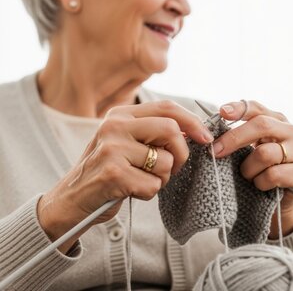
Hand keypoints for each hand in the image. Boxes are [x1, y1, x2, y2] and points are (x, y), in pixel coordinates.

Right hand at [37, 100, 212, 251]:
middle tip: (173, 168)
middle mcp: (114, 126)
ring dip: (162, 178)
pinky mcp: (113, 174)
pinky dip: (148, 193)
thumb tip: (196, 131)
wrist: (71, 200)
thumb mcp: (127, 143)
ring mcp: (112, 149)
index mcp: (120, 114)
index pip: (166, 108)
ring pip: (166, 161)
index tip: (205, 137)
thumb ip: (155, 133)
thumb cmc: (108, 172)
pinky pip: (153, 185)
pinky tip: (130, 191)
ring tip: (141, 179)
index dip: (192, 121)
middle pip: (171, 130)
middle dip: (181, 154)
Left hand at [213, 100, 292, 237]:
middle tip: (215, 151)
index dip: (239, 109)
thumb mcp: (249, 149)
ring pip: (264, 154)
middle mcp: (292, 131)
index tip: (222, 113)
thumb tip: (208, 129)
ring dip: (248, 169)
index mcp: (277, 120)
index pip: (256, 108)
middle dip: (234, 139)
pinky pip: (272, 175)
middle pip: (261, 126)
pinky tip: (261, 186)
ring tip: (248, 176)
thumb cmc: (260, 171)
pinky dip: (260, 183)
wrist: (280, 200)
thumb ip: (237, 136)